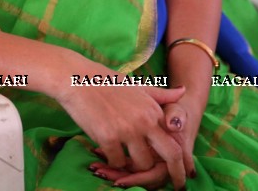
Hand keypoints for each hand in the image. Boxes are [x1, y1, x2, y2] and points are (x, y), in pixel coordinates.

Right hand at [55, 70, 187, 186]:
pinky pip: (117, 162)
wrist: (75, 78)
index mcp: (152, 110)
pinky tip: (106, 153)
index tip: (180, 171)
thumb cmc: (104, 81)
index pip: (175, 141)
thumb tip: (183, 91)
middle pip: (169, 156)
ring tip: (125, 160)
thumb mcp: (136, 86)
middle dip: (175, 174)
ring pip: (141, 163)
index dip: (180, 161)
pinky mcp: (107, 136)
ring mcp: (127, 130)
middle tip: (176, 187)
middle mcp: (144, 121)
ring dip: (134, 166)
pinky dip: (113, 162)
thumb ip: (160, 94)